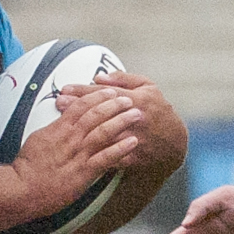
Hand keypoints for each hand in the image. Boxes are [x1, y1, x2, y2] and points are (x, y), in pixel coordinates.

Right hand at [11, 87, 141, 216]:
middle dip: (114, 104)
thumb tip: (62, 120)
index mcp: (58, 129)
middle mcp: (70, 138)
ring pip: (103, 132)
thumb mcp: (38, 139)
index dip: (97, 97)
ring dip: (121, 121)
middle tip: (129, 99)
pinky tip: (132, 143)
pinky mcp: (83, 172)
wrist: (22, 188)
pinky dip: (120, 149)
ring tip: (136, 115)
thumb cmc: (27, 166)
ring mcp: (78, 155)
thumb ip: (53, 129)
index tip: (110, 91)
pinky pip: (105, 158)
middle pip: (95, 115)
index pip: (80, 106)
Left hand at [57, 71, 186, 172]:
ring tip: (63, 122)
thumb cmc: (158, 109)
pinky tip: (76, 148)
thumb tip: (99, 77)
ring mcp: (133, 139)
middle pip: (102, 112)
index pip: (107, 92)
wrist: (174, 143)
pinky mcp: (132, 156)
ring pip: (104, 133)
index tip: (65, 88)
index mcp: (138, 100)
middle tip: (59, 102)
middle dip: (78, 107)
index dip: (84, 90)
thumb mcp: (148, 87)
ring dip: (82, 128)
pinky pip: (110, 154)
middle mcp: (135, 119)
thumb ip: (124, 79)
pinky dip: (94, 151)